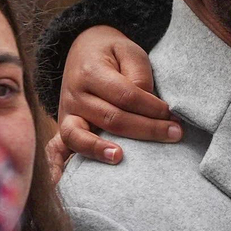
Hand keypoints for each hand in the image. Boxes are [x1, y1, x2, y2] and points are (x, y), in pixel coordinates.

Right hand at [59, 25, 176, 164]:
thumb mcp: (130, 51)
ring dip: (100, 149)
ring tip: (120, 157)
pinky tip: (61, 181)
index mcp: (91, 72)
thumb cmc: (112, 53)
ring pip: (80, 136)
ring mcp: (65, 113)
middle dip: (147, 129)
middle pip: (111, 118)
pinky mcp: (64, 127)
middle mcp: (74, 95)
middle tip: (175, 134)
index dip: (152, 108)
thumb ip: (139, 75)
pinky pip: (56, 148)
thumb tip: (149, 105)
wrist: (83, 48)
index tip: (173, 116)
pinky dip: (56, 165)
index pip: (126, 95)